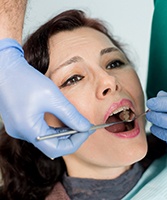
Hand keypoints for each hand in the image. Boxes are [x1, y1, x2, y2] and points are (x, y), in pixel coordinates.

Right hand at [0, 39, 92, 157]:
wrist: (4, 68)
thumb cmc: (25, 79)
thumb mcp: (53, 97)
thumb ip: (71, 115)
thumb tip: (85, 127)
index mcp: (27, 129)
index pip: (56, 148)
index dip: (75, 142)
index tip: (88, 131)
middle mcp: (22, 133)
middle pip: (52, 145)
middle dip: (72, 137)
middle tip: (85, 127)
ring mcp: (20, 128)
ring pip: (47, 138)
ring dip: (64, 133)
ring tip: (78, 123)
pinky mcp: (21, 122)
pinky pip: (41, 131)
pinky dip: (55, 128)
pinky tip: (65, 120)